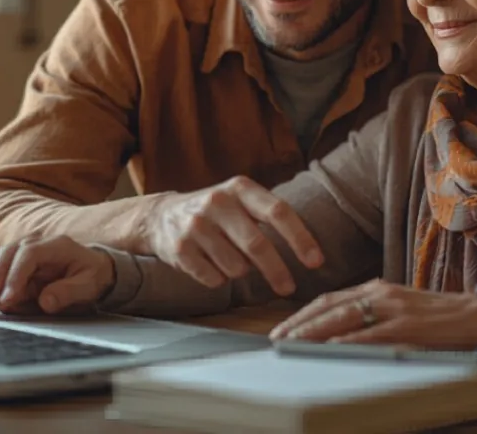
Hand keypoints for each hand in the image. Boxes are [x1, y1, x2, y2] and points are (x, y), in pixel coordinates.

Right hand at [0, 235, 114, 314]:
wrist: (92, 270)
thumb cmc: (91, 276)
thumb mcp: (90, 285)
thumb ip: (69, 292)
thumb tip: (45, 301)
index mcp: (56, 245)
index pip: (29, 254)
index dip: (15, 276)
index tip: (8, 299)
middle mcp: (36, 243)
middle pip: (7, 253)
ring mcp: (22, 251)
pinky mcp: (14, 264)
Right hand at [145, 176, 323, 296]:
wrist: (160, 216)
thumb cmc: (215, 212)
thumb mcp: (240, 199)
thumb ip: (270, 214)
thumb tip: (309, 250)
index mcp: (240, 188)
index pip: (278, 212)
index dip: (300, 238)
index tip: (316, 262)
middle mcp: (217, 202)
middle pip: (258, 245)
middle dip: (277, 271)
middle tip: (289, 287)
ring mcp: (196, 225)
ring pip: (236, 267)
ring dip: (241, 272)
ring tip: (231, 260)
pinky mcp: (179, 248)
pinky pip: (214, 278)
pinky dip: (219, 279)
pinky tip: (211, 265)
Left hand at [269, 279, 476, 349]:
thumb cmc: (438, 317)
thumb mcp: (399, 309)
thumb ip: (372, 315)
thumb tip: (339, 332)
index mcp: (377, 288)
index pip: (330, 299)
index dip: (303, 314)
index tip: (283, 329)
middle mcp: (380, 293)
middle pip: (329, 306)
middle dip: (299, 323)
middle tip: (277, 338)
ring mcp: (393, 308)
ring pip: (343, 317)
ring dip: (314, 331)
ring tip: (292, 343)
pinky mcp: (407, 327)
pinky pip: (369, 335)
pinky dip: (346, 341)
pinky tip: (329, 349)